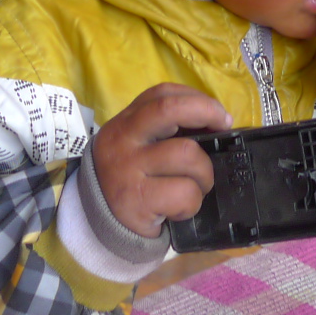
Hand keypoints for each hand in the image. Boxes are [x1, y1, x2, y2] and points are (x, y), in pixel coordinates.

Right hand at [89, 83, 231, 237]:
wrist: (94, 221)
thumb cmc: (131, 177)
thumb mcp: (138, 145)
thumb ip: (166, 130)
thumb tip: (215, 124)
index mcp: (126, 121)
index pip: (163, 94)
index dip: (198, 99)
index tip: (219, 115)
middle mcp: (123, 140)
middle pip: (170, 110)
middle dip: (207, 113)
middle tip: (221, 129)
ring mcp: (128, 169)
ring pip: (188, 155)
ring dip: (204, 174)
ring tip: (195, 187)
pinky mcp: (137, 200)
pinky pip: (184, 193)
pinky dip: (192, 203)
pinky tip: (179, 210)